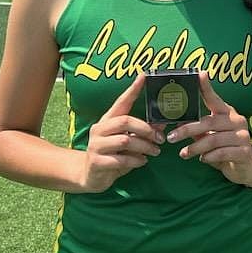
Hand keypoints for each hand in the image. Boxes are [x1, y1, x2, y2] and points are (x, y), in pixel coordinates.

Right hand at [83, 73, 163, 192]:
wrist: (90, 175)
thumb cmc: (112, 155)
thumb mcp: (127, 142)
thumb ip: (141, 133)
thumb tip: (161, 126)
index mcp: (107, 120)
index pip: (121, 101)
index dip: (133, 89)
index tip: (144, 76)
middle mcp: (100, 129)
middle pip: (125, 121)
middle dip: (146, 129)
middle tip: (160, 138)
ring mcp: (96, 145)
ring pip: (125, 141)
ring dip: (144, 147)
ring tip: (154, 151)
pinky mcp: (97, 162)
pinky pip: (121, 160)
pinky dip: (136, 161)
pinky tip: (142, 161)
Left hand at [166, 71, 251, 187]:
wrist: (246, 167)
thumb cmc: (224, 148)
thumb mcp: (210, 136)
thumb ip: (198, 129)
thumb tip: (178, 122)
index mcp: (227, 112)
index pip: (215, 98)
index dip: (207, 87)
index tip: (199, 74)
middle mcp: (237, 120)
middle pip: (208, 122)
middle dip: (187, 129)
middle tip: (171, 137)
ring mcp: (243, 136)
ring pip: (213, 139)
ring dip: (195, 147)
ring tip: (183, 154)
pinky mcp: (244, 151)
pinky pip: (221, 153)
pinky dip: (208, 157)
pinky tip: (202, 159)